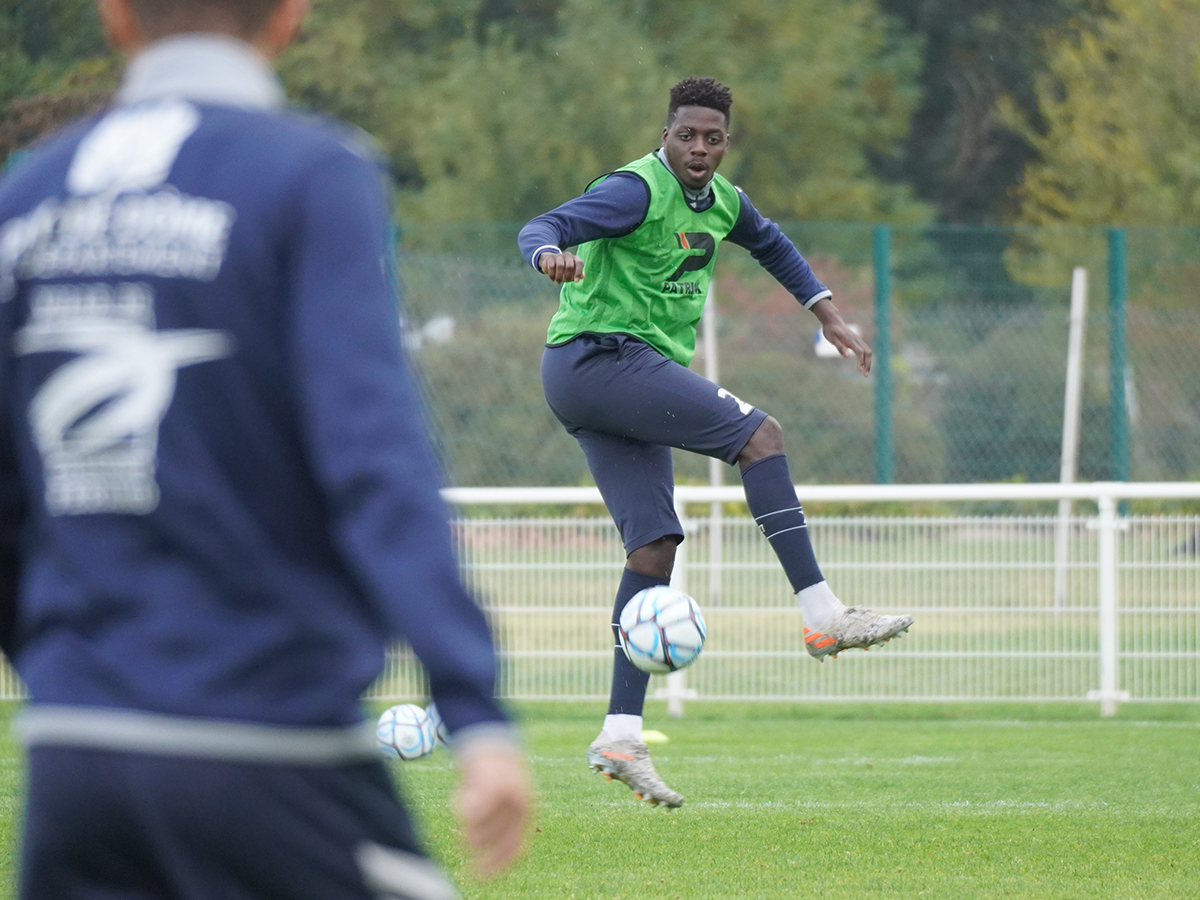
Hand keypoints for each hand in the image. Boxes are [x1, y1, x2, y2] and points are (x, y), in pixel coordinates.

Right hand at [455, 741, 532, 877]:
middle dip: (476, 845)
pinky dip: (462, 809)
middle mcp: (520, 803)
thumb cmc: (494, 773)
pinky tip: (458, 801)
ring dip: (467, 825)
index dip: (496, 866)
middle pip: (494, 840)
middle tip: (463, 842)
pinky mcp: (489, 780)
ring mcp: (506, 792)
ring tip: (462, 810)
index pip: (514, 849)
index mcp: (527, 811)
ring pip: (479, 826)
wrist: (490, 737)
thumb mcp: (502, 798)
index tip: (479, 877)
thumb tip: (485, 853)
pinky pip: (470, 808)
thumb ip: (498, 823)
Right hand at [538, 250, 583, 283]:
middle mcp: (568, 256)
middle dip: (567, 276)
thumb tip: (582, 276)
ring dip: (559, 276)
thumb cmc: (564, 269)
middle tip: (565, 281)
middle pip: (569, 265)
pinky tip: (553, 279)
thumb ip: (577, 274)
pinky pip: (552, 266)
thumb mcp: (571, 272)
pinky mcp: (550, 257)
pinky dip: (552, 275)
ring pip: (560, 266)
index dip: (578, 272)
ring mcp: (559, 256)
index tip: (576, 281)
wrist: (551, 262)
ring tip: (558, 282)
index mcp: (575, 259)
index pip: (579, 263)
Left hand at [810, 298, 871, 375]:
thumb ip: (840, 347)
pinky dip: (866, 358)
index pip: (859, 352)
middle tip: (865, 375)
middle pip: (867, 352)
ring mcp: (858, 340)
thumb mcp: (831, 339)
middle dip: (868, 364)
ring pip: (868, 351)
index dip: (861, 361)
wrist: (833, 321)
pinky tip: (863, 365)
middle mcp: (856, 340)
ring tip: (865, 373)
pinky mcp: (857, 341)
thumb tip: (847, 356)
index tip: (859, 370)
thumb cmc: (830, 330)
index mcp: (850, 340)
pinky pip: (865, 350)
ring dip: (868, 362)